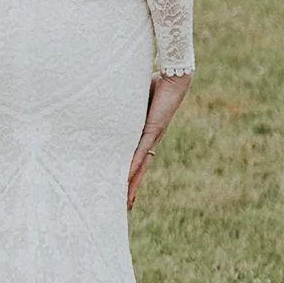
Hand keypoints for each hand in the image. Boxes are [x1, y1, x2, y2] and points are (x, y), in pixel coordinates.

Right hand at [127, 73, 189, 206]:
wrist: (175, 75)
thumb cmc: (156, 81)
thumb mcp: (133, 97)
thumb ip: (123, 102)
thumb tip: (108, 97)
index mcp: (145, 134)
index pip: (137, 159)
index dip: (131, 175)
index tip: (125, 189)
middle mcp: (150, 139)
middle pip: (140, 170)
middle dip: (132, 188)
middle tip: (125, 208)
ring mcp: (152, 136)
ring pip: (140, 167)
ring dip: (132, 184)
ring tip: (126, 202)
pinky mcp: (153, 130)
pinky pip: (141, 151)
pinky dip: (133, 165)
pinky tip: (127, 178)